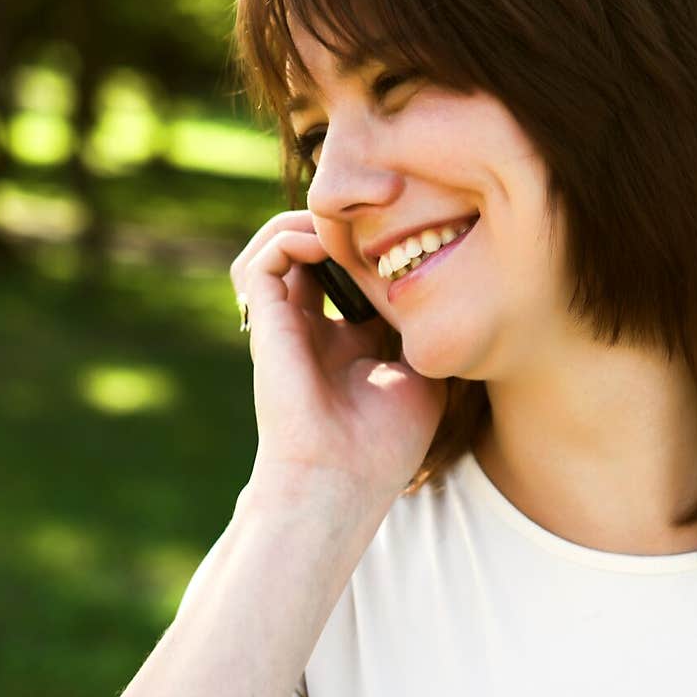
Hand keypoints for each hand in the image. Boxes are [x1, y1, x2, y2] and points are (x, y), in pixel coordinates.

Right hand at [230, 211, 448, 501]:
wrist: (342, 478)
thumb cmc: (385, 442)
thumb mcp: (421, 373)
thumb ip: (417, 325)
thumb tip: (432, 279)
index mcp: (345, 342)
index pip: (349, 275)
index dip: (373, 249)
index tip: (410, 235)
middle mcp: (311, 328)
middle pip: (312, 253)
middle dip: (342, 228)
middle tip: (378, 218)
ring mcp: (285, 325)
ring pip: (278, 247)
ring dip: (311, 226)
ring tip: (348, 226)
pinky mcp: (266, 324)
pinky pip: (263, 261)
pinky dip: (291, 239)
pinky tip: (329, 247)